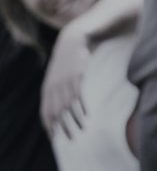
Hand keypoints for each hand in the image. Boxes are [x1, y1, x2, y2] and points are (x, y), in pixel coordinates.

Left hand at [41, 22, 91, 139]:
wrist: (73, 41)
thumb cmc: (67, 61)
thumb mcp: (58, 76)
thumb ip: (56, 91)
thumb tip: (59, 107)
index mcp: (47, 89)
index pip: (45, 113)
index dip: (49, 126)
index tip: (55, 137)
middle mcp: (53, 88)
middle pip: (55, 113)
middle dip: (62, 128)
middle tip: (70, 138)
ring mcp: (64, 83)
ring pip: (67, 107)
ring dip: (74, 121)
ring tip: (82, 129)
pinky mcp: (76, 77)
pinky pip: (78, 97)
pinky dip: (81, 108)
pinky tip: (86, 115)